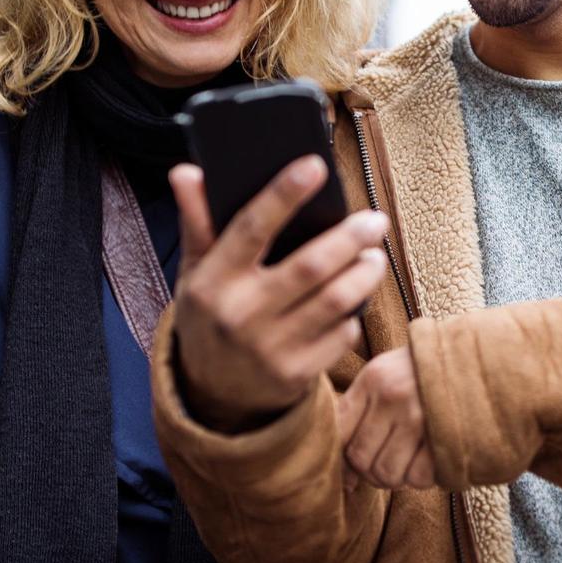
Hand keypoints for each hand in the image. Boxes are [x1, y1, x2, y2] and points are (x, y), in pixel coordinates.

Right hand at [170, 157, 388, 430]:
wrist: (212, 397)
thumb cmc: (210, 317)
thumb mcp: (195, 273)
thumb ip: (197, 222)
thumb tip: (187, 171)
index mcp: (213, 281)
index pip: (252, 228)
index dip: (283, 194)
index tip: (314, 165)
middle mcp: (240, 314)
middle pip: (310, 266)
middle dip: (350, 238)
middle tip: (375, 219)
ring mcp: (270, 348)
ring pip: (335, 301)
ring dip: (364, 273)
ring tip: (374, 256)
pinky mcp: (296, 374)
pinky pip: (341, 335)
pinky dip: (355, 314)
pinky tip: (355, 299)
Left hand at [337, 348, 434, 489]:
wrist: (482, 361)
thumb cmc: (428, 374)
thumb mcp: (389, 375)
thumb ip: (361, 414)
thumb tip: (345, 479)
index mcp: (374, 379)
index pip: (339, 432)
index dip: (342, 458)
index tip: (353, 467)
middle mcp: (393, 396)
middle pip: (361, 459)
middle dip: (371, 473)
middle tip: (387, 467)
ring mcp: (420, 416)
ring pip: (388, 473)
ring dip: (397, 478)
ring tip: (408, 464)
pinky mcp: (446, 435)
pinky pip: (418, 477)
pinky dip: (422, 478)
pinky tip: (429, 462)